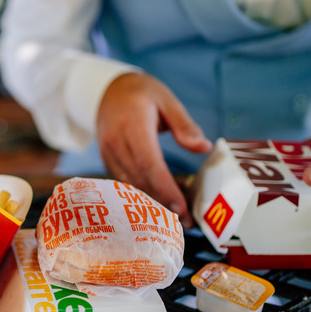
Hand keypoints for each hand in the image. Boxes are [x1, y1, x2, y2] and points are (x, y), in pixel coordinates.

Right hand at [96, 72, 211, 227]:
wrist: (107, 90)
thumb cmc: (141, 93)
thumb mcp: (167, 100)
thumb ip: (184, 125)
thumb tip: (203, 148)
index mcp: (132, 125)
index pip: (149, 163)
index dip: (164, 188)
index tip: (181, 207)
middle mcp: (116, 142)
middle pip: (140, 179)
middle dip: (163, 202)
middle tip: (186, 221)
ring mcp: (108, 153)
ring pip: (131, 185)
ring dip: (152, 202)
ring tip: (176, 217)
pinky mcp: (106, 160)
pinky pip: (124, 182)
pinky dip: (142, 193)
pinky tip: (159, 202)